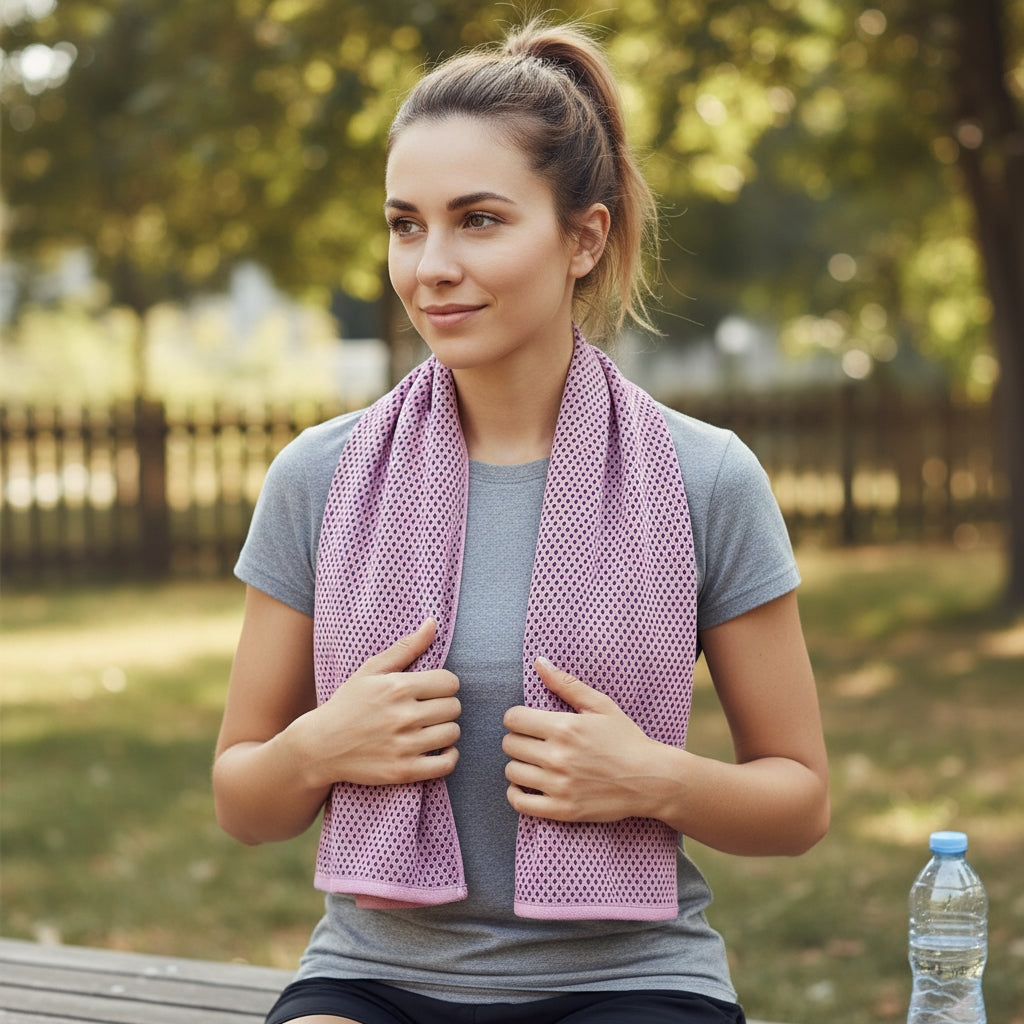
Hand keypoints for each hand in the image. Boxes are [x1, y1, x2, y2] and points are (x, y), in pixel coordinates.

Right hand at [300, 618, 460, 786]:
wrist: (320, 746)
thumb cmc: (347, 704)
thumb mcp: (371, 671)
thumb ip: (406, 647)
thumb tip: (433, 623)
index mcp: (398, 687)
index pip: (450, 682)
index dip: (444, 684)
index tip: (432, 690)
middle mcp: (403, 716)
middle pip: (454, 707)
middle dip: (445, 706)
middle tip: (429, 709)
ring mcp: (404, 746)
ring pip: (453, 733)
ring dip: (445, 730)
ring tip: (430, 728)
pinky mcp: (403, 771)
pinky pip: (447, 764)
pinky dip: (449, 757)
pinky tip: (437, 749)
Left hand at [502, 657, 659, 821]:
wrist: (651, 779)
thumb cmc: (626, 739)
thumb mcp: (601, 705)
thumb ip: (566, 683)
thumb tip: (538, 662)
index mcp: (564, 727)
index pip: (513, 719)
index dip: (517, 717)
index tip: (527, 722)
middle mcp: (558, 757)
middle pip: (510, 744)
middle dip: (518, 739)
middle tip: (533, 742)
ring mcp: (559, 785)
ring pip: (511, 771)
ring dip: (518, 764)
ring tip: (534, 762)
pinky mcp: (562, 810)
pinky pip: (519, 802)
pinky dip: (516, 793)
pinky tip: (528, 784)